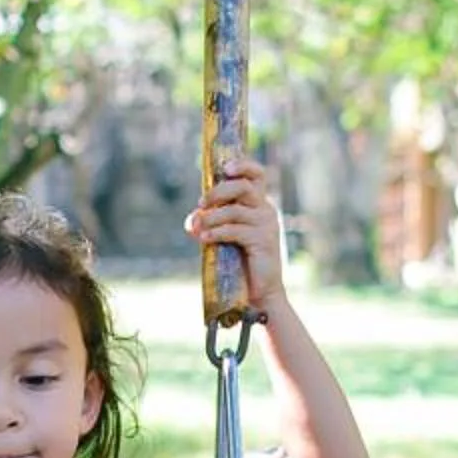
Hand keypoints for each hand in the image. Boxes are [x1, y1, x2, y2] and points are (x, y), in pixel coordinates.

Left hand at [185, 151, 285, 309]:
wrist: (260, 292)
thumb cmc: (241, 262)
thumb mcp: (225, 236)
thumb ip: (211, 223)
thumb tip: (191, 220)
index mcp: (258, 204)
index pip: (257, 174)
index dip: (243, 165)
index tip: (225, 168)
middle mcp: (266, 210)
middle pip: (244, 186)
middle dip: (218, 191)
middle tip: (201, 203)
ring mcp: (266, 225)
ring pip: (235, 210)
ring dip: (211, 217)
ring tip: (196, 227)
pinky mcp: (263, 241)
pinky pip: (235, 230)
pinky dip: (216, 232)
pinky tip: (204, 238)